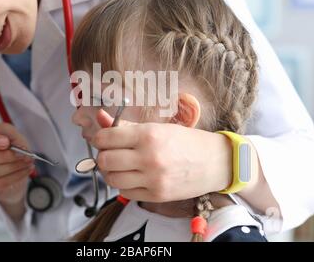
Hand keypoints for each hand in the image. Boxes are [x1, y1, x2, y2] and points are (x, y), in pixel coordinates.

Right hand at [0, 120, 34, 216]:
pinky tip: (25, 169)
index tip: (5, 141)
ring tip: (27, 160)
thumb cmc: (8, 148)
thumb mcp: (10, 134)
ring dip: (12, 166)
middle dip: (2, 156)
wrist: (16, 168)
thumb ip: (0, 129)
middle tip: (21, 153)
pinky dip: (16, 175)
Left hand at [90, 110, 232, 201]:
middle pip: (105, 160)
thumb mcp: (157, 127)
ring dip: (110, 172)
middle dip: (102, 155)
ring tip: (118, 166)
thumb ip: (125, 126)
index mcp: (148, 135)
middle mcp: (149, 157)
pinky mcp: (156, 195)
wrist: (214, 162)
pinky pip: (125, 193)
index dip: (99, 138)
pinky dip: (123, 185)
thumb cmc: (186, 141)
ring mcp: (152, 179)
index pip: (106, 138)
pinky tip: (131, 177)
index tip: (102, 139)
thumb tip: (100, 117)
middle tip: (109, 152)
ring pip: (112, 179)